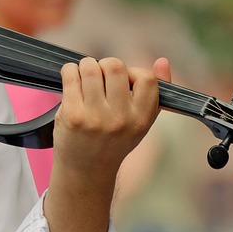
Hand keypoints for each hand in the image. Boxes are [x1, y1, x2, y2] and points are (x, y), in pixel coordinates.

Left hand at [51, 57, 168, 180]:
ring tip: (84, 79)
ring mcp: (95, 117)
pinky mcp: (72, 115)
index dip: (133, 73)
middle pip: (115, 66)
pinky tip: (71, 81)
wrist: (85, 170)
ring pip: (90, 67)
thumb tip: (163, 61)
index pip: (147, 78)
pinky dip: (69, 71)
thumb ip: (154, 93)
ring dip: (86, 67)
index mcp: (141, 119)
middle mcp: (120, 119)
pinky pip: (70, 75)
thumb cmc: (114, 141)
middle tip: (99, 78)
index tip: (123, 83)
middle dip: (105, 65)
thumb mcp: (140, 122)